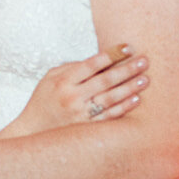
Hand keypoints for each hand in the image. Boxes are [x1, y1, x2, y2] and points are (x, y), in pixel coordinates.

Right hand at [13, 45, 150, 134]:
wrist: (32, 130)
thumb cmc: (43, 100)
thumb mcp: (50, 78)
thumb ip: (72, 67)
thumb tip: (98, 60)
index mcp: (64, 80)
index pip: (92, 64)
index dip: (112, 54)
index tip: (128, 47)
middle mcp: (73, 97)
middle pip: (106, 80)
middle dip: (127, 69)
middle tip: (145, 61)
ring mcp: (80, 114)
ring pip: (111, 98)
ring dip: (130, 88)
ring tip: (145, 79)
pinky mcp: (86, 128)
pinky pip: (109, 116)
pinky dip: (124, 107)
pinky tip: (136, 99)